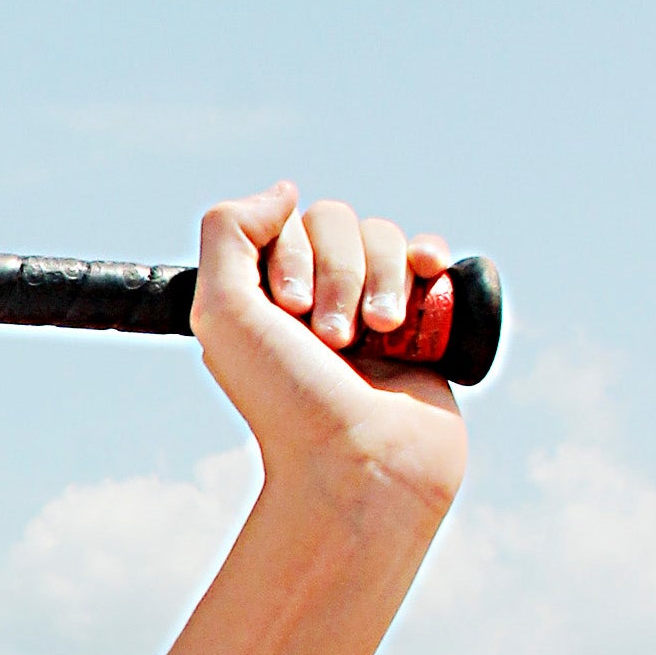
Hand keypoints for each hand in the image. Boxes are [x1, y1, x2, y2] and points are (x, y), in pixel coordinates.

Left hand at [191, 183, 466, 525]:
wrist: (364, 464)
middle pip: (338, 222)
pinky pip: (432, 258)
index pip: (287, 223)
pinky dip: (430, 260)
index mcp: (262, 296)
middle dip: (341, 273)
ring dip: (382, 279)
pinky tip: (427, 281)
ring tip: (377, 337)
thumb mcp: (224, 314)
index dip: (294, 257)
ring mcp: (370, 308)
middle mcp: (313, 299)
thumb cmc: (289, 400)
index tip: (290, 312)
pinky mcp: (422, 324)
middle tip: (333, 338)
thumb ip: (228, 234)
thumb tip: (283, 190)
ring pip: (386, 236)